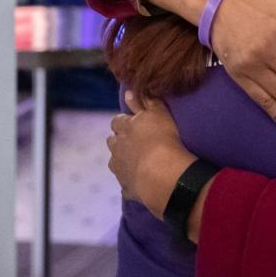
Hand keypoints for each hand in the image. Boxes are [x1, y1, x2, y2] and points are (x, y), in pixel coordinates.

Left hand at [107, 92, 195, 218]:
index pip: (118, 120)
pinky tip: (140, 181)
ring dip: (122, 159)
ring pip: (115, 161)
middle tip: (134, 141)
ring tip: (137, 160)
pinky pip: (125, 182)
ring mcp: (119, 167)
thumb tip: (129, 91)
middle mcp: (117, 147)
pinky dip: (130, 180)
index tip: (133, 122)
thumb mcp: (158, 113)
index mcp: (125, 128)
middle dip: (120, 139)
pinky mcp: (125, 185)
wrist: (161, 173)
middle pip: (112, 140)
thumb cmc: (163, 138)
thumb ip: (144, 101)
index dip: (125, 121)